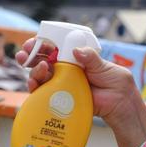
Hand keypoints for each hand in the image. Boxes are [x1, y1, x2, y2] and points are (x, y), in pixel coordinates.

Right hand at [15, 41, 145, 131]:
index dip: (42, 44)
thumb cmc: (116, 83)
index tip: (34, 42)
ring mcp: (62, 84)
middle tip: (25, 54)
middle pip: (43, 60)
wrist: (120, 104)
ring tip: (41, 69)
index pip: (55, 48)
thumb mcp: (105, 67)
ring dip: (34, 71)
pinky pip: (43, 93)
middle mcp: (66, 70)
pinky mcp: (60, 98)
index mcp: (76, 58)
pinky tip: (35, 84)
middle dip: (30, 56)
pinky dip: (36, 88)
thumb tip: (77, 50)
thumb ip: (90, 58)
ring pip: (40, 76)